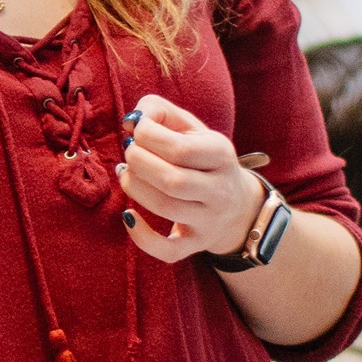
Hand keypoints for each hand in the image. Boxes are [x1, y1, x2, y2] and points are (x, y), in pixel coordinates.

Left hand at [114, 96, 265, 264]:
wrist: (235, 204)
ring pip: (166, 208)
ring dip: (134, 188)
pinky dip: (141, 236)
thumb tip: (132, 119)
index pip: (180, 148)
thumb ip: (159, 111)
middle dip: (138, 162)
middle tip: (129, 154)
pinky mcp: (195, 244)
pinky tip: (128, 215)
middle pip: (172, 180)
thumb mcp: (189, 128)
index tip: (136, 131)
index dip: (148, 136)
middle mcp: (220, 190)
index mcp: (222, 155)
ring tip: (126, 174)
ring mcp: (209, 220)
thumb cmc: (201, 158)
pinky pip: (167, 250)